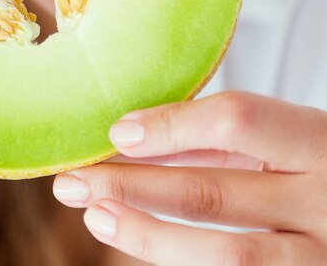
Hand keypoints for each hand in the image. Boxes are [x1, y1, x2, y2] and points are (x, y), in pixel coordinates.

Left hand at [53, 91, 326, 265]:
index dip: (170, 126)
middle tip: (73, 182)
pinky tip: (143, 242)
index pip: (238, 122)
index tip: (116, 133)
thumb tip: (129, 142)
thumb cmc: (315, 170)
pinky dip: (179, 261)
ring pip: (228, 255)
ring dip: (147, 236)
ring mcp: (320, 258)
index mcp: (321, 145)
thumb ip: (215, 139)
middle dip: (131, 185)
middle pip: (214, 194)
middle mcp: (326, 203)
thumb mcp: (280, 140)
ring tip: (97, 216)